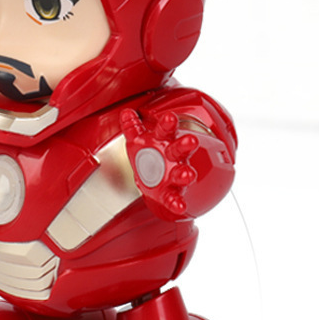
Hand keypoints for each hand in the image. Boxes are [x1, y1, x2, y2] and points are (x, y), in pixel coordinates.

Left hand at [120, 105, 204, 220]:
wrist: (151, 180)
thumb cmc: (148, 154)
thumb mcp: (137, 139)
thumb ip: (132, 127)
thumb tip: (126, 112)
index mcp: (162, 141)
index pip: (165, 130)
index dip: (168, 124)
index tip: (170, 117)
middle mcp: (171, 157)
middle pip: (179, 149)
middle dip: (185, 144)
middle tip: (192, 140)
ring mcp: (173, 174)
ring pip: (181, 173)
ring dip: (186, 173)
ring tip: (189, 174)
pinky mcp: (170, 192)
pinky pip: (174, 198)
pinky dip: (177, 203)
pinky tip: (180, 207)